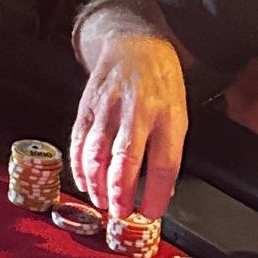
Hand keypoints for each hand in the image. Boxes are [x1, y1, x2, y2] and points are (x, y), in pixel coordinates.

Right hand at [69, 29, 188, 219]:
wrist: (132, 43)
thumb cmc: (159, 81)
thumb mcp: (178, 111)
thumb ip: (168, 149)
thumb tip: (158, 191)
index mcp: (168, 115)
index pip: (164, 162)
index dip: (155, 193)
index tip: (150, 212)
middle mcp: (137, 111)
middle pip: (126, 159)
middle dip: (120, 192)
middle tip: (119, 214)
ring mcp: (109, 107)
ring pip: (97, 152)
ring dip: (96, 183)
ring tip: (100, 202)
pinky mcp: (87, 106)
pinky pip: (79, 141)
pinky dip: (79, 165)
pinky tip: (83, 181)